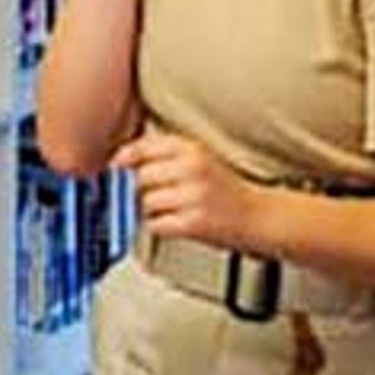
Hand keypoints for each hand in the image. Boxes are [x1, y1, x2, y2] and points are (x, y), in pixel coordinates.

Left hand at [114, 128, 274, 254]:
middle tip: (152, 195)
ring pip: (145, 202)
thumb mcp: (200, 159)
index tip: (116, 168)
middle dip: (138, 189)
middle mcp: (193, 168)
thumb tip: (120, 162)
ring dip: (149, 210)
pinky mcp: (193, 223)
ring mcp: (193, 196)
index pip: (142, 147)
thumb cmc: (226, 191)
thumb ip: (164, 156)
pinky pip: (156, 224)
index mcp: (192, 149)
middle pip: (140, 176)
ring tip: (170, 210)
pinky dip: (159, 226)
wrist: (259, 216)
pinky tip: (175, 223)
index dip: (123, 159)